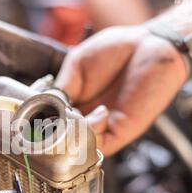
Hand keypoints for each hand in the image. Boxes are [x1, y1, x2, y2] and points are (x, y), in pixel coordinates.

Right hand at [55, 25, 187, 155]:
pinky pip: (98, 145)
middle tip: (60, 112)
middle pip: (61, 139)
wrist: (152, 45)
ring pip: (77, 146)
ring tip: (79, 111)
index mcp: (73, 103)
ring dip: (74, 132)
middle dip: (56, 128)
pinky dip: (94, 132)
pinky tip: (101, 112)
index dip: (43, 121)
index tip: (39, 115)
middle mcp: (85, 119)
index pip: (51, 122)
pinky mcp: (120, 133)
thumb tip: (45, 107)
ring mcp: (102, 128)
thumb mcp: (77, 65)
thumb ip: (61, 88)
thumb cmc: (118, 50)